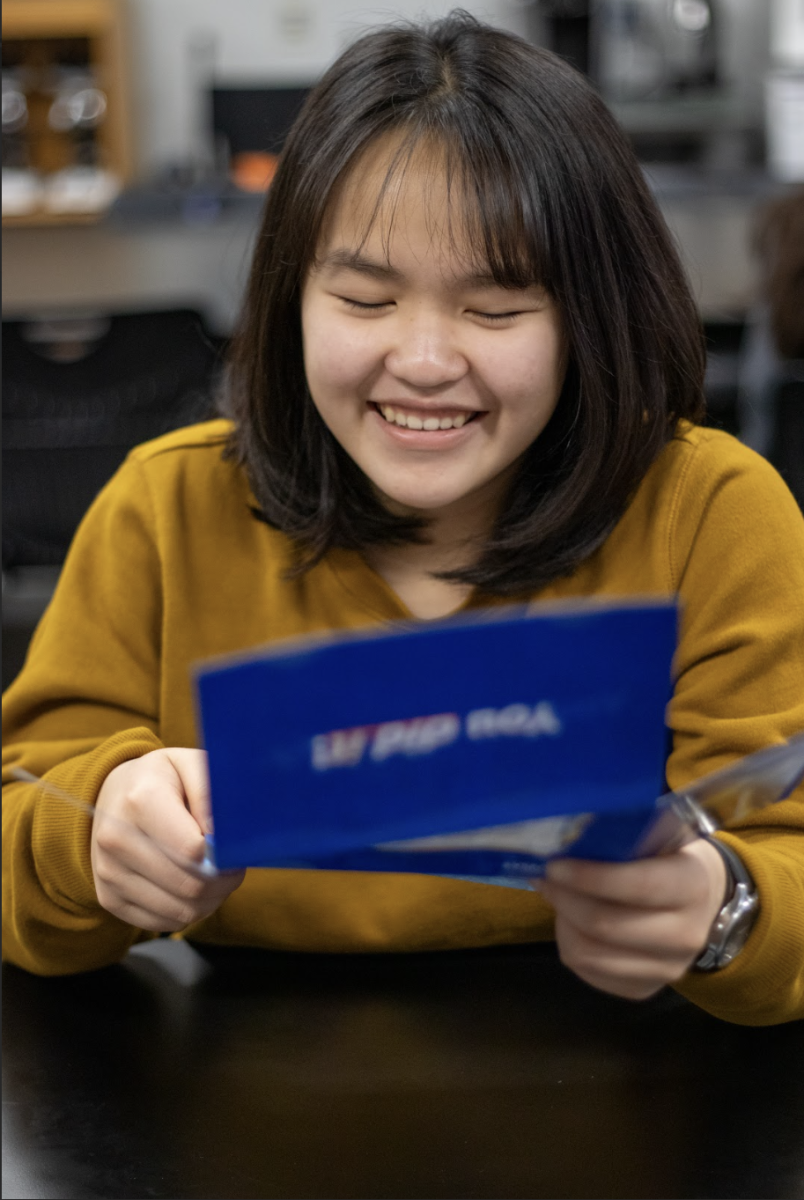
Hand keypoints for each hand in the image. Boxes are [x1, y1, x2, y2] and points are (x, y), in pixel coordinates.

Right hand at [91, 748, 245, 931]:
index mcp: (140, 801)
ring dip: (209, 900)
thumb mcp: (190, 764)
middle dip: (222, 882)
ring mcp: (109, 873)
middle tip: (232, 867)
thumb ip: (210, 795)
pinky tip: (191, 888)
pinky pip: (164, 923)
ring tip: (214, 876)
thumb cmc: (160, 778)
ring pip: (180, 911)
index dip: (224, 856)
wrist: (110, 794)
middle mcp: (117, 840)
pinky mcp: (108, 898)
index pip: (192, 850)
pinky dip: (188, 912)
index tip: (234, 848)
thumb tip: (220, 837)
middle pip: (189, 886)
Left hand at [539, 839, 728, 1000]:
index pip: (638, 886)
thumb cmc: (670, 858)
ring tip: (556, 895)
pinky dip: (569, 942)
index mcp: (692, 887)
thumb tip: (566, 837)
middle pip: (605, 925)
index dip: (590, 877)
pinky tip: (571, 919)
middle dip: (564, 898)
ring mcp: (666, 969)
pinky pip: (587, 971)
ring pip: (588, 954)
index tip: (555, 865)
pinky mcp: (644, 990)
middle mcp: (685, 935)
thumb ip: (625, 836)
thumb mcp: (661, 836)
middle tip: (546, 876)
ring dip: (562, 921)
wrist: (705, 902)